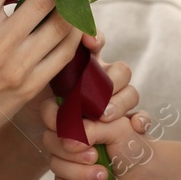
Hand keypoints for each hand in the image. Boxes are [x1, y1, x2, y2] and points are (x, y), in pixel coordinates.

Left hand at [11, 30, 137, 149]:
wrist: (56, 141)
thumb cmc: (44, 112)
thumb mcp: (39, 91)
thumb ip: (44, 77)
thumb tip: (43, 71)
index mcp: (83, 66)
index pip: (96, 43)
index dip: (96, 38)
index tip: (89, 41)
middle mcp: (103, 80)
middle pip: (120, 70)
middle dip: (111, 81)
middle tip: (95, 97)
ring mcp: (116, 101)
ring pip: (131, 93)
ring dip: (120, 102)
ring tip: (104, 117)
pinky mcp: (125, 123)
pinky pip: (141, 118)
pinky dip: (141, 120)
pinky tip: (136, 126)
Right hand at [40, 64, 153, 179]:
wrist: (145, 173)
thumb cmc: (133, 143)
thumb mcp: (117, 127)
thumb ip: (91, 128)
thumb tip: (68, 142)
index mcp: (79, 113)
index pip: (50, 109)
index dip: (53, 119)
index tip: (70, 131)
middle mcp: (69, 133)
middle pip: (49, 140)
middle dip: (73, 153)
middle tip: (96, 156)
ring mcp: (67, 156)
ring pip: (54, 164)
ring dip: (79, 173)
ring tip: (104, 175)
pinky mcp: (69, 177)